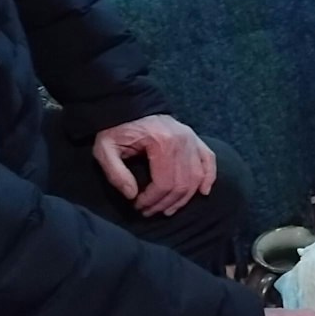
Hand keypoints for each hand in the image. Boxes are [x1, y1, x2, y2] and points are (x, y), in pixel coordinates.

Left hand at [93, 114, 214, 215]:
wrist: (130, 104)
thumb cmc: (116, 128)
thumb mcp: (105, 148)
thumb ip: (115, 173)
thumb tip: (132, 195)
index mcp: (162, 142)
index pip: (164, 183)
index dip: (152, 200)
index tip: (138, 206)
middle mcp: (182, 141)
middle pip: (182, 184)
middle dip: (165, 203)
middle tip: (149, 211)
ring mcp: (192, 139)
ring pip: (196, 178)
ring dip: (183, 199)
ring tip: (167, 209)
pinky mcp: (195, 139)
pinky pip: (209, 161)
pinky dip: (209, 178)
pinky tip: (203, 193)